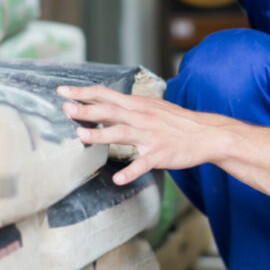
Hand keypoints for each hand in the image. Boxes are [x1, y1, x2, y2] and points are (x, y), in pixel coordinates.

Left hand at [58, 84, 231, 185]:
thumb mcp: (152, 106)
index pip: (105, 94)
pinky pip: (143, 164)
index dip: (83, 92)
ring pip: (121, 133)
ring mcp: (150, 136)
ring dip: (100, 135)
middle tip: (65, 108)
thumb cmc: (176, 121)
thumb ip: (129, 106)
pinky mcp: (160, 154)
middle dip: (86, 109)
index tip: (63, 91)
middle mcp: (141, 117)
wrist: (206, 134)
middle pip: (109, 111)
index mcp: (137, 105)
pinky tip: (118, 179)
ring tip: (80, 137)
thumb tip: (107, 102)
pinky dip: (130, 172)